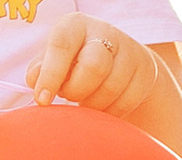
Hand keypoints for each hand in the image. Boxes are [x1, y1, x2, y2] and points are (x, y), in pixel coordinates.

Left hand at [28, 17, 167, 119]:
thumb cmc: (77, 60)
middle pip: (93, 67)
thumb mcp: (56, 60)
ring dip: (93, 104)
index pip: (62, 45)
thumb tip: (34, 80)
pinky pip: (126, 102)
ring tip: (86, 101)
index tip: (43, 100)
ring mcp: (130, 52)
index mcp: (76, 25)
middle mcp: (105, 32)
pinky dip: (110, 112)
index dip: (51, 75)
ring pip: (111, 88)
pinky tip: (103, 106)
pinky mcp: (146, 74)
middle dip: (76, 90)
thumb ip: (41, 69)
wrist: (120, 61)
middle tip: (69, 97)